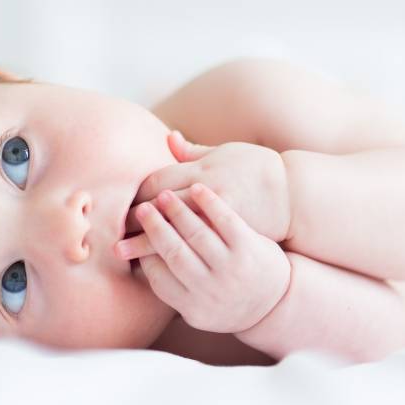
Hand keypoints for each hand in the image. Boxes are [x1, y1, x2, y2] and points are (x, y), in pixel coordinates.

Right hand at [114, 182, 290, 333]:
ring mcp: (231, 268)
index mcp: (193, 307)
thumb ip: (173, 288)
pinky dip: (209, 202)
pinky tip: (197, 189)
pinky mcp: (249, 247)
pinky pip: (225, 219)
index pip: (157, 275)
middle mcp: (210, 290)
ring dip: (176, 211)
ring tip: (163, 197)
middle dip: (153, 227)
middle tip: (138, 211)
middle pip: (173, 252)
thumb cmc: (229, 299)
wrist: (279, 301)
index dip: (143, 251)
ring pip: (196, 233)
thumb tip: (140, 262)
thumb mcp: (202, 309)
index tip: (133, 233)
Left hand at [125, 131, 291, 243]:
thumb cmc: (256, 170)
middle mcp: (209, 194)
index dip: (138, 194)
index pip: (159, 181)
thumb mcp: (225, 154)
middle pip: (161, 209)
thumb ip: (193, 153)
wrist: (293, 196)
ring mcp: (218, 220)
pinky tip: (157, 266)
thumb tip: (167, 137)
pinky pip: (195, 253)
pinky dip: (173, 259)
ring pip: (174, 235)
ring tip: (122, 253)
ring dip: (145, 244)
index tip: (122, 204)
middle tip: (111, 231)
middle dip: (135, 221)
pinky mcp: (229, 244)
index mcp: (205, 171)